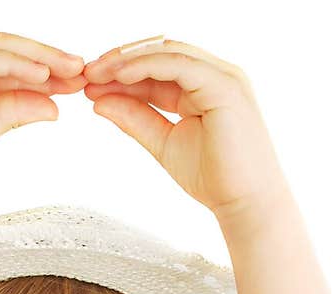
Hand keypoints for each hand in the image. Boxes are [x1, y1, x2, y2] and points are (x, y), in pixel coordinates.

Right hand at [0, 31, 85, 185]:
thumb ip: (14, 114)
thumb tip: (55, 108)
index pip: (18, 65)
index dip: (51, 73)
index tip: (83, 83)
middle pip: (15, 49)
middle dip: (51, 59)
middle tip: (86, 69)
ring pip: (2, 47)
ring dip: (38, 56)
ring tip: (70, 68)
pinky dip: (12, 62)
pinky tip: (39, 72)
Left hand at [83, 36, 289, 225]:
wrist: (246, 203)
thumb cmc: (214, 179)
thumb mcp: (163, 143)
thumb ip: (134, 119)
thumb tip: (99, 101)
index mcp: (202, 86)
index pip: (157, 67)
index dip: (122, 71)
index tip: (90, 82)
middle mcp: (214, 74)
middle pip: (160, 52)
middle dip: (120, 59)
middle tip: (86, 72)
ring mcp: (222, 76)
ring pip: (167, 52)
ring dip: (128, 60)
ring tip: (96, 73)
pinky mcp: (224, 86)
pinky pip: (179, 65)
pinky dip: (147, 66)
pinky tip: (120, 76)